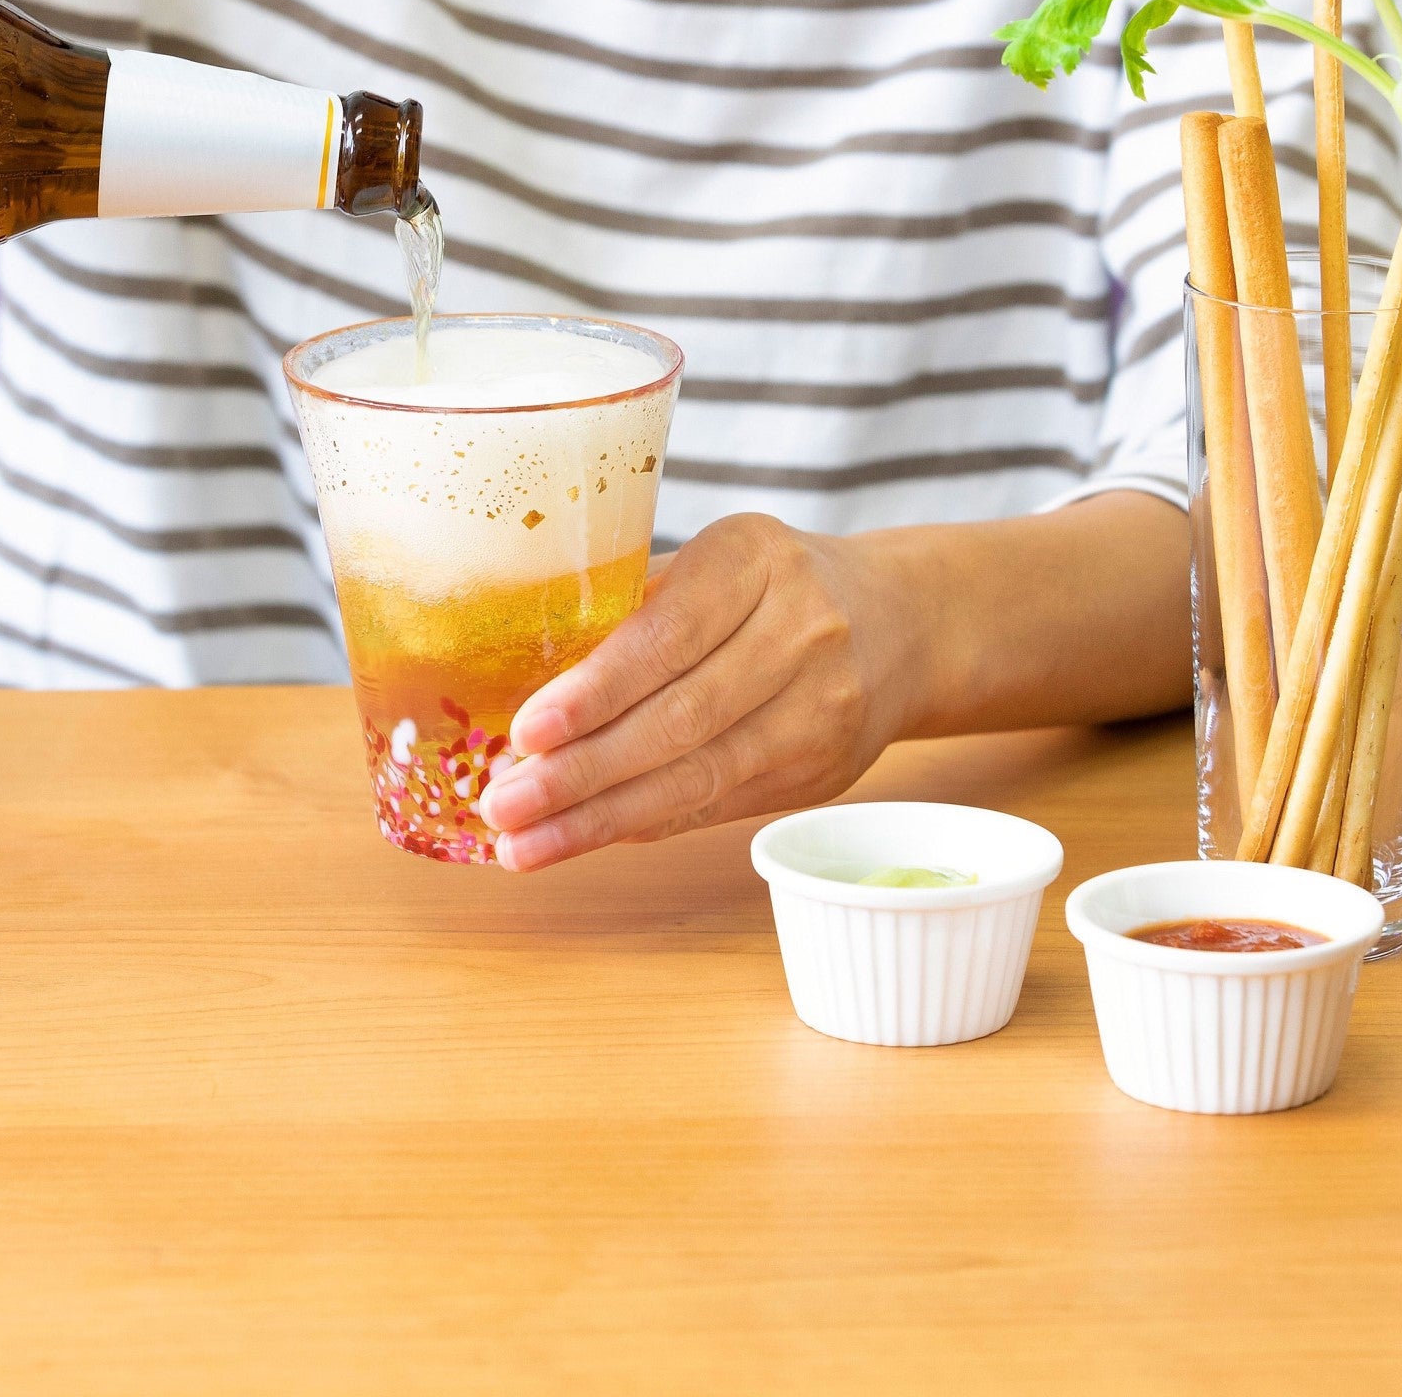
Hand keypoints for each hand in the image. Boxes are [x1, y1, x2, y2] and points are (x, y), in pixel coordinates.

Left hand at [479, 515, 900, 871]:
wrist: (897, 623)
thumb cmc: (764, 586)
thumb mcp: (709, 562)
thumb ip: (632, 610)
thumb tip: (517, 690)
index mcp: (755, 557)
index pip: (668, 635)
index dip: (596, 691)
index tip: (527, 732)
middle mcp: (803, 630)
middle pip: (682, 718)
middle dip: (582, 773)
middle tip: (504, 806)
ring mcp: (823, 709)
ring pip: (700, 776)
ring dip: (602, 819)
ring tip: (524, 844)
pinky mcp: (823, 772)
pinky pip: (718, 805)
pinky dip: (645, 824)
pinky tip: (586, 837)